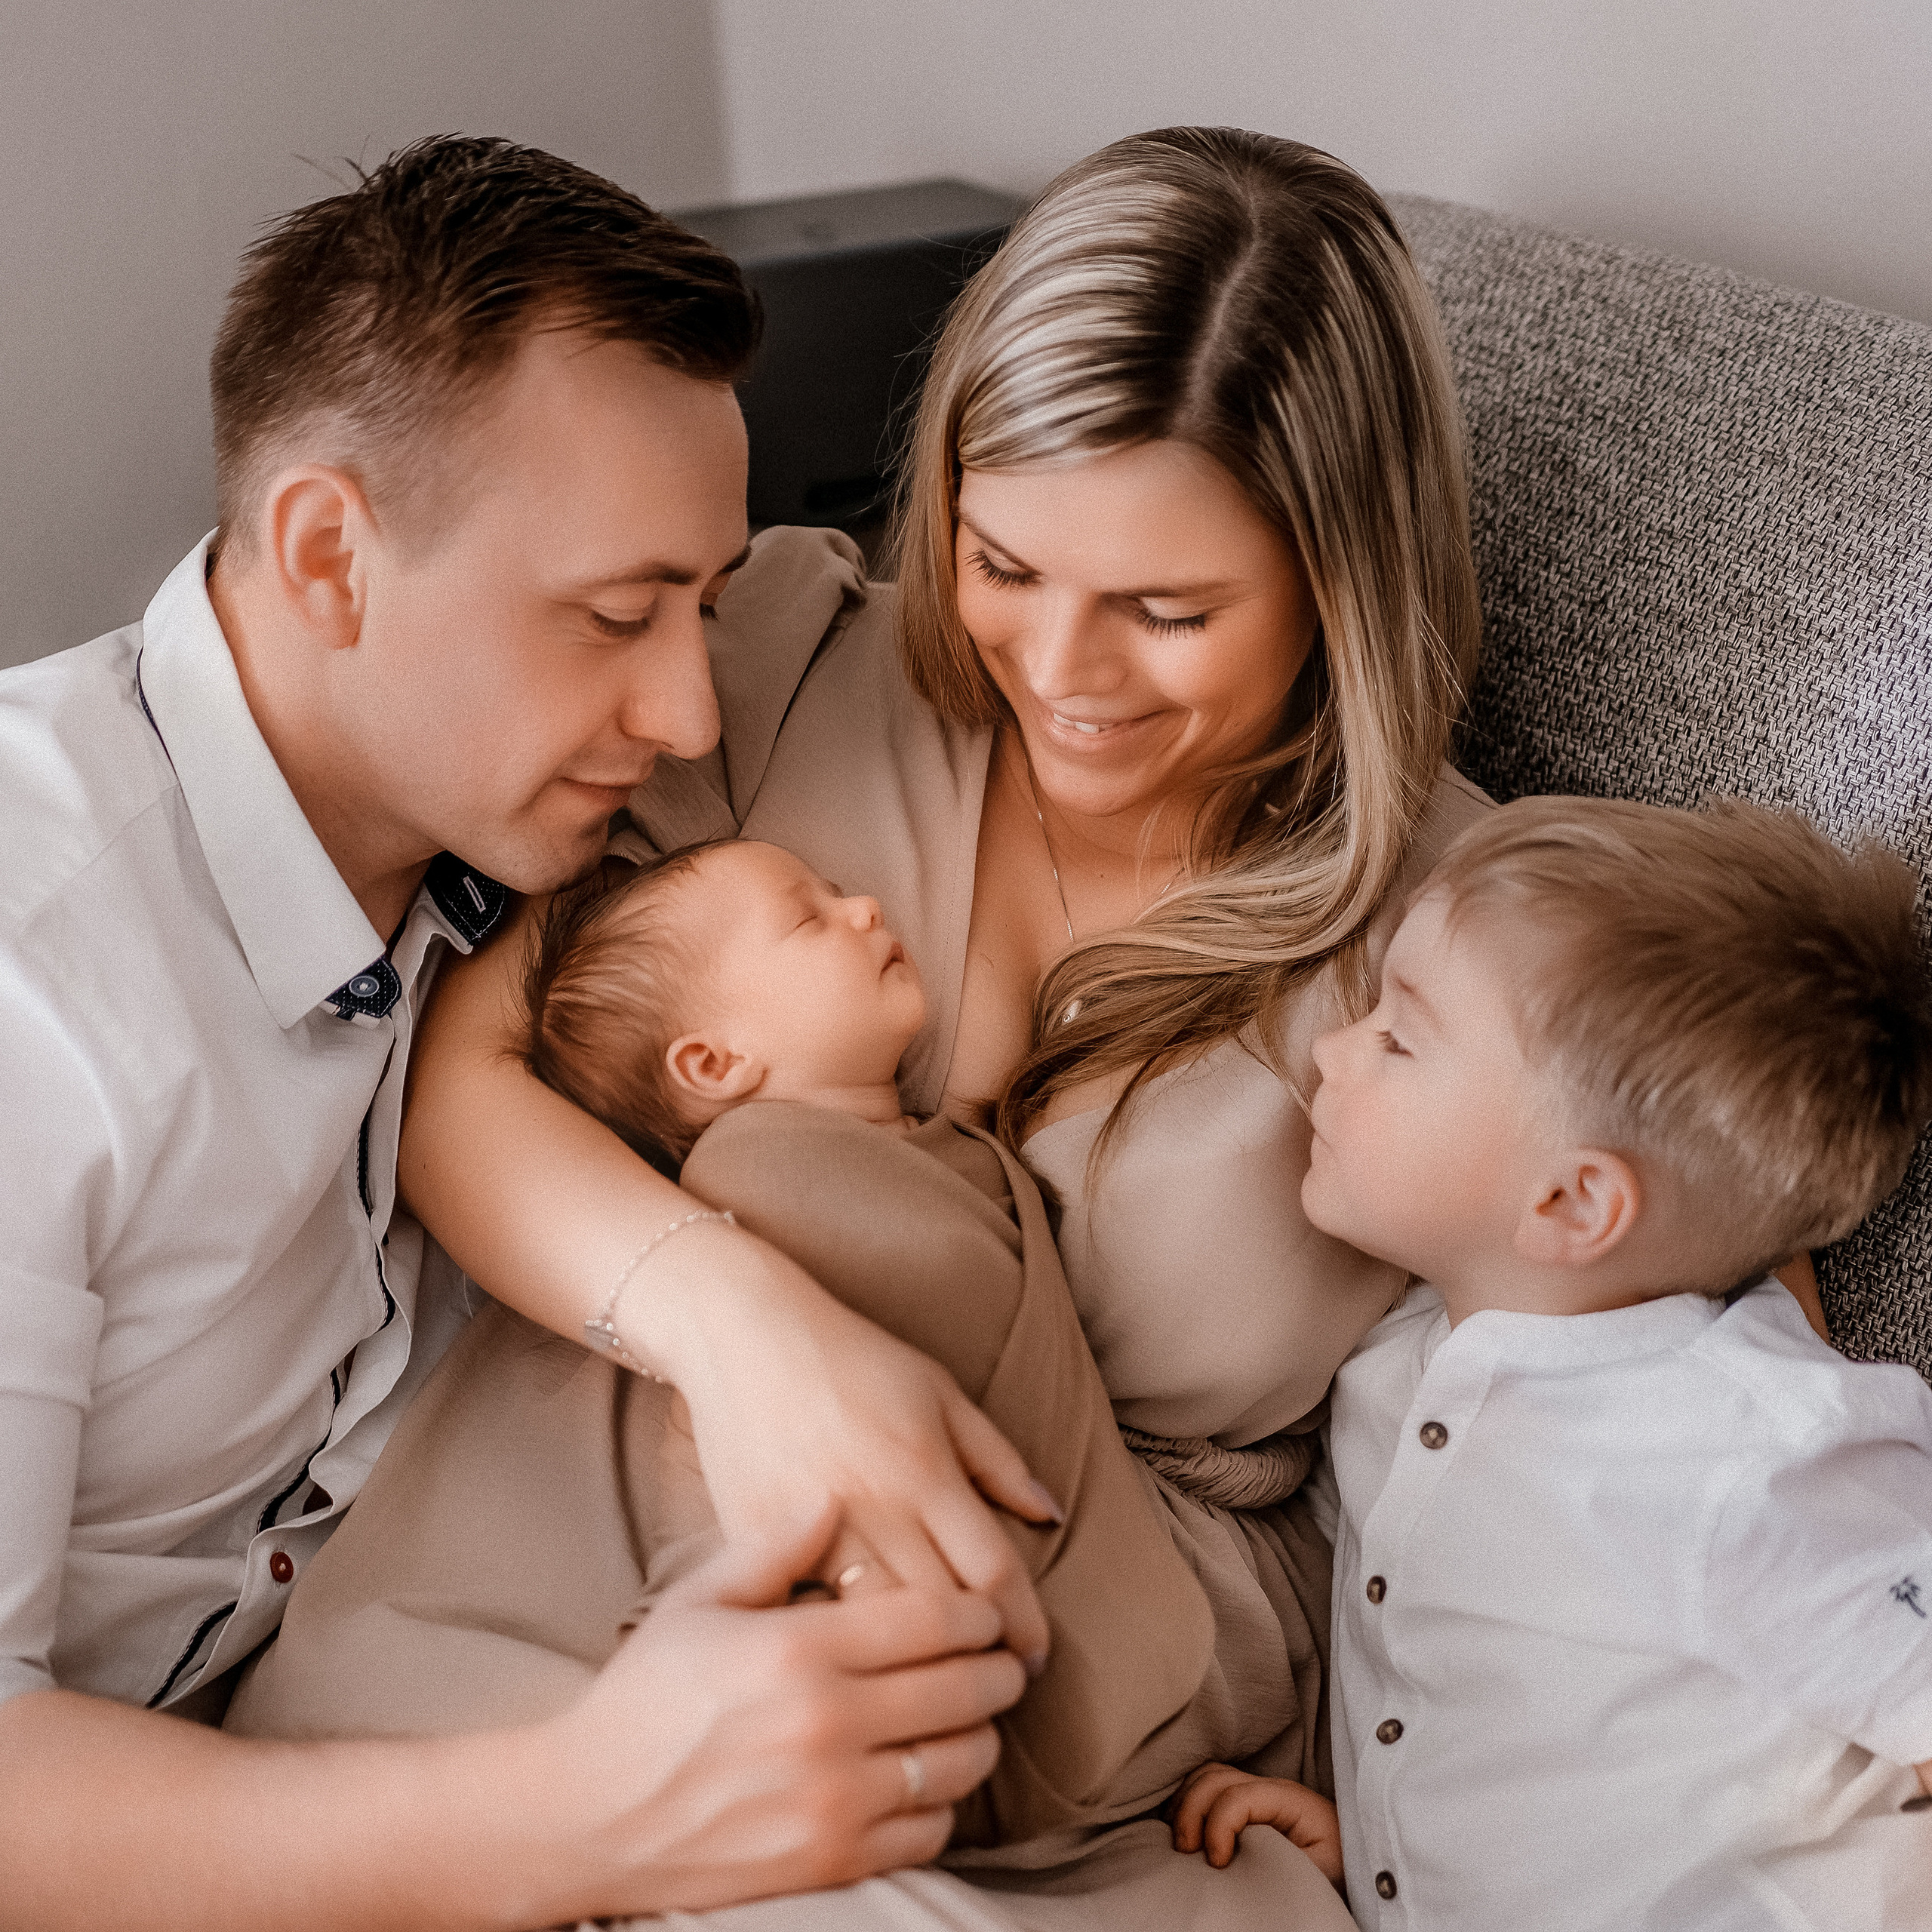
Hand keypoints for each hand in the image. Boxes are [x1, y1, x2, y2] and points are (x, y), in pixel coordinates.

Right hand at [529, 1507, 1027, 1920]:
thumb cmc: (645, 1697)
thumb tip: (833, 1497)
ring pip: (960, 1763)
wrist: (588, 1814)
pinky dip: (944, 1803)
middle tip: (1002, 1661)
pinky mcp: (831, 1861)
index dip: (978, 1613)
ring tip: (972, 1718)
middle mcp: (827, 1724)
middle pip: (965, 1689)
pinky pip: (930, 1830)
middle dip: (997, 1670)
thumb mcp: (697, 1601)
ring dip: (980, 1736)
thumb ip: (775, 1546)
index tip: (986, 1613)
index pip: (934, 1620)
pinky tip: (926, 1777)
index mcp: (799, 1649)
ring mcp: (833, 1800)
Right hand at [658, 1223, 1056, 1669]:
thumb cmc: (853, 1358)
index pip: (992, 1572)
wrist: (744, 1335)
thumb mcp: (940, 1391)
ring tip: (936, 1695)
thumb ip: (998, 1459)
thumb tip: (1051, 1515)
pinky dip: (836, 1643)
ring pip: (873, 1626)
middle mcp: (874, 1506)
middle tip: (997, 1691)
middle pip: (941, 1613)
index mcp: (925, 1469)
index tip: (1035, 1659)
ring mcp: (811, 1528)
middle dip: (976, 1662)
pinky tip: (855, 1670)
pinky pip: (806, 1610)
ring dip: (912, 1668)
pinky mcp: (757, 1541)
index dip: (1022, 1626)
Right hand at [1169, 1762, 1344, 1885]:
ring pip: (1206, 1775)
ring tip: (1183, 1843)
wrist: (1353, 1854)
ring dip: (1186, 1804)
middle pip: (1215, 1777)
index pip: (1239, 1797)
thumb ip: (1284, 1863)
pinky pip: (1206, 1785)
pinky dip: (1188, 1801)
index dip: (1218, 1826)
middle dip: (1192, 1812)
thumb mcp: (1320, 1871)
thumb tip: (1241, 1865)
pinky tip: (1186, 1829)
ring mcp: (1255, 1789)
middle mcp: (1268, 1787)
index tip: (1217, 1864)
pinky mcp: (1246, 1800)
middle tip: (1187, 1853)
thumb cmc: (1338, 1865)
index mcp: (1288, 1799)